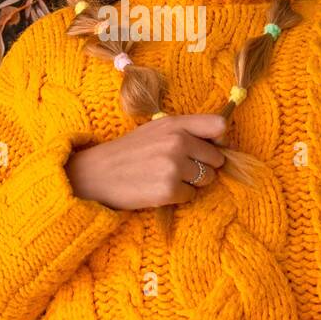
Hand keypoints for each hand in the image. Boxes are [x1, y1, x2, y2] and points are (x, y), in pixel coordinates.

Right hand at [63, 113, 229, 210]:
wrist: (97, 174)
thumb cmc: (129, 152)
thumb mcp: (156, 129)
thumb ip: (187, 130)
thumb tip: (223, 141)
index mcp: (175, 124)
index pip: (219, 125)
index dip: (220, 140)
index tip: (211, 148)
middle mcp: (177, 142)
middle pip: (216, 159)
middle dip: (204, 166)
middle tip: (179, 168)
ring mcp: (173, 166)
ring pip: (207, 179)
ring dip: (192, 182)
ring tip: (167, 177)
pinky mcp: (169, 189)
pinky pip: (191, 195)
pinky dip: (179, 196)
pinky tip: (160, 189)